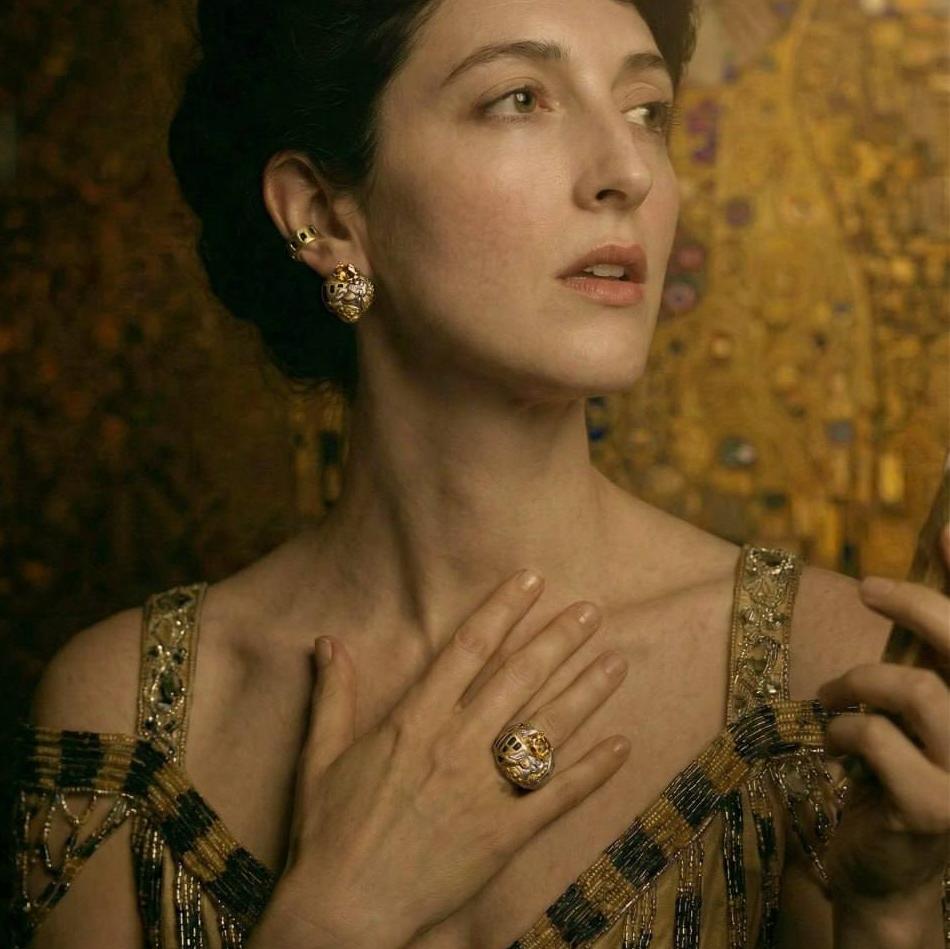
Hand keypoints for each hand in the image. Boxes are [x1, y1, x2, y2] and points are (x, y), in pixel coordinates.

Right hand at [256, 569, 630, 948]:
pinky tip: (621, 747)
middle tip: (590, 611)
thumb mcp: (322, 755)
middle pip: (517, 679)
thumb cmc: (329, 832)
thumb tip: (326, 641)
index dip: (502, 610)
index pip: (468, 648)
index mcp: (414, 721)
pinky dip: (592, 772)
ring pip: (545, 730)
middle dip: (557, 640)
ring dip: (585, 692)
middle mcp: (456, 746)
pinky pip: (556, 798)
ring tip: (617, 660)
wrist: (344, 910)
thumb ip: (333, 695)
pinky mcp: (504, 835)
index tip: (531, 581)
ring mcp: (484, 791)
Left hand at [816, 526, 949, 904]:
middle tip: (869, 588)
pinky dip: (842, 729)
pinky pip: (875, 736)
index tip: (946, 528)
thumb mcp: (914, 710)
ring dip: (859, 681)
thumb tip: (910, 576)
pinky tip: (834, 744)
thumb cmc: (900, 777)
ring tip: (833, 696)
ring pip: (918, 688)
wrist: (888, 874)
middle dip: (918, 605)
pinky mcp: (936, 809)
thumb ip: (924, 654)